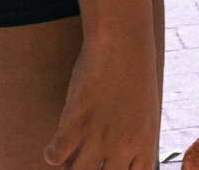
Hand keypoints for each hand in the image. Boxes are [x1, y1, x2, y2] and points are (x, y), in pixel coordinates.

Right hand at [45, 23, 161, 168]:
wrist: (124, 42)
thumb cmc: (136, 74)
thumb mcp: (146, 112)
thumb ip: (136, 138)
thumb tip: (120, 156)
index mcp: (144, 144)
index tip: (105, 167)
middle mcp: (122, 147)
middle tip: (84, 160)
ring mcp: (99, 136)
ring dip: (71, 167)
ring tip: (70, 155)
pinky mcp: (76, 122)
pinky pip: (56, 157)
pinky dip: (52, 155)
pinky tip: (54, 147)